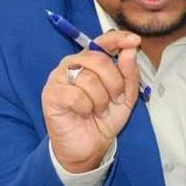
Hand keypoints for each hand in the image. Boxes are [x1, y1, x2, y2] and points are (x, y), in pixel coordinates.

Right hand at [42, 31, 140, 172]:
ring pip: (88, 78)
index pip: (103, 41)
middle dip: (114, 82)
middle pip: (98, 59)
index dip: (118, 39)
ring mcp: (59, 77)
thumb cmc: (104, 119)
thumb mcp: (125, 97)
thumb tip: (130, 50)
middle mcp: (73, 64)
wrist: (89, 147)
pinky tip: (84, 113)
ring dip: (100, 99)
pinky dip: (86, 107)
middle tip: (116, 100)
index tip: (134, 41)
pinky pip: (75, 94)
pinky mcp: (50, 94)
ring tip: (99, 111)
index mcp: (91, 61)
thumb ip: (129, 74)